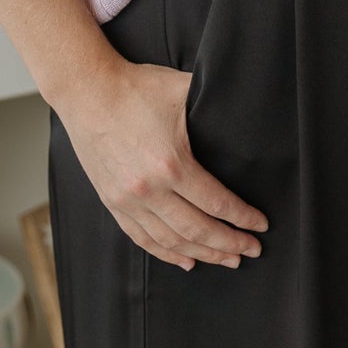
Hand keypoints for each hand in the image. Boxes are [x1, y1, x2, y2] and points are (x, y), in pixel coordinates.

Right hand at [53, 54, 269, 272]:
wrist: (86, 91)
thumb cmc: (136, 87)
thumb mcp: (182, 89)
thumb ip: (215, 102)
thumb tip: (246, 105)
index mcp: (172, 164)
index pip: (217, 203)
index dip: (243, 218)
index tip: (260, 226)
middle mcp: (149, 190)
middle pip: (198, 230)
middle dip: (230, 244)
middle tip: (251, 250)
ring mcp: (128, 200)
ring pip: (172, 241)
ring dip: (203, 254)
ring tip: (227, 260)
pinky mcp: (112, 202)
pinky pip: (143, 238)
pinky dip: (167, 253)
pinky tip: (186, 260)